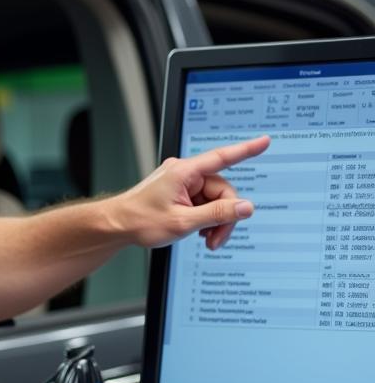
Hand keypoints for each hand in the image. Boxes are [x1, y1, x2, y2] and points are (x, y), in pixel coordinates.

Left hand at [114, 134, 269, 250]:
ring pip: (214, 201)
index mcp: (184, 173)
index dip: (246, 150)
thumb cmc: (140, 221)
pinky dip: (205, 219)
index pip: (222, 158)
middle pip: (222, 191)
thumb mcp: (183, 222)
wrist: (116, 226)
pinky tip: (198, 233)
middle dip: (223, 217)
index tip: (265, 141)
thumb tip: (245, 207)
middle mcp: (184, 174)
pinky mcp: (179, 194)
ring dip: (214, 222)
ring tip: (206, 241)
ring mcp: (182, 184)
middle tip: (215, 240)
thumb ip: (217, 214)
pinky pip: (203, 204)